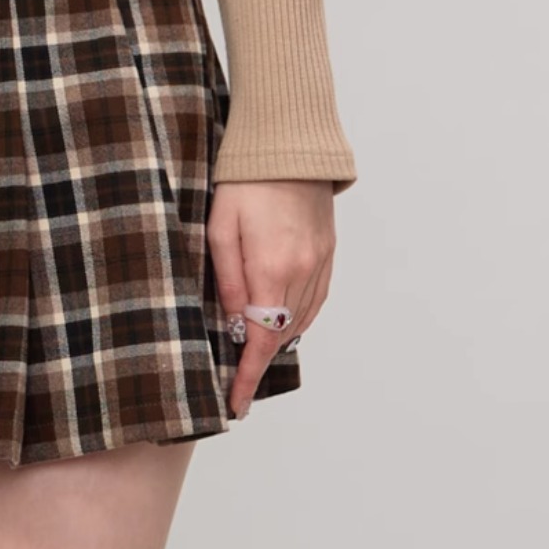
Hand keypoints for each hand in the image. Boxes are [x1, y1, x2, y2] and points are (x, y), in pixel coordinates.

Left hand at [208, 180, 334, 418]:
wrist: (288, 145)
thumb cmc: (244, 182)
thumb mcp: (219, 228)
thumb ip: (228, 280)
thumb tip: (236, 322)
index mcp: (272, 268)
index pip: (261, 339)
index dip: (248, 376)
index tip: (236, 403)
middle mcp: (303, 271)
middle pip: (281, 334)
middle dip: (257, 358)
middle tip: (234, 375)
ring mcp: (320, 263)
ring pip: (300, 320)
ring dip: (277, 339)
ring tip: (253, 351)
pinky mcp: (329, 253)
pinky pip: (316, 300)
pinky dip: (298, 318)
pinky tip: (280, 321)